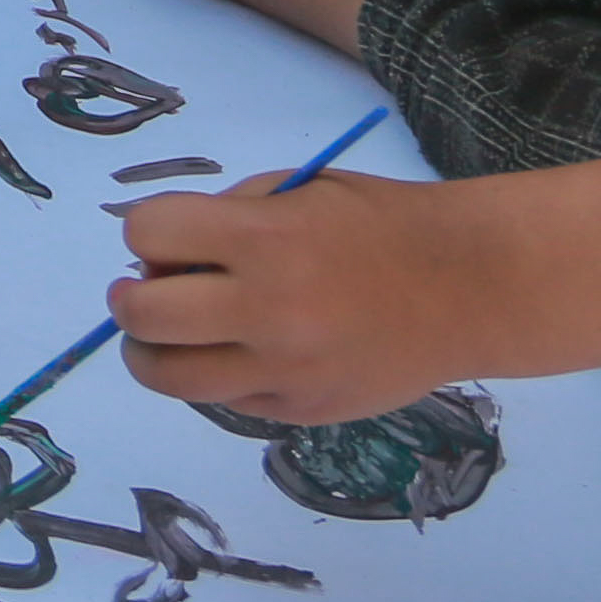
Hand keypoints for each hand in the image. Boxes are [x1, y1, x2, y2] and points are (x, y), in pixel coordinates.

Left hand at [108, 168, 461, 422]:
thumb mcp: (301, 191)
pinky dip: (215, 376)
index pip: (150, 233)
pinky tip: (239, 352)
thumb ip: (228, 217)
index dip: (147, 231)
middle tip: (145, 292)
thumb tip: (158, 259)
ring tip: (168, 335)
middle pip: (144, 315)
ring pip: (170, 376)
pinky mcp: (299, 410)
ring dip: (151, 351)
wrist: (469, 287)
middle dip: (130, 299)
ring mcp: (284, 368)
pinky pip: (224, 400)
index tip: (163, 238)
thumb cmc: (380, 225)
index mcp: (267, 237)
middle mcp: (268, 307)